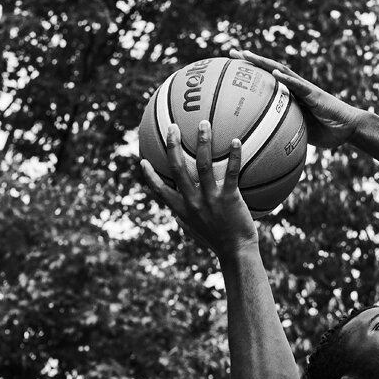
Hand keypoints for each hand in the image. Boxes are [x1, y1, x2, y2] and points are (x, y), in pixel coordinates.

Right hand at [139, 122, 257, 255]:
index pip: (160, 190)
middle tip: (172, 127)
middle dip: (172, 145)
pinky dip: (234, 155)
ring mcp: (210, 198)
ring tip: (204, 124)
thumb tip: (181, 211)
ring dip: (203, 142)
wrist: (236, 254)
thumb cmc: (218, 242)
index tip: (142, 160)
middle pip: (177, 168)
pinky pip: (232, 172)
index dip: (150, 175)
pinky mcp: (229, 198)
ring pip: (203, 164)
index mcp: (182, 209)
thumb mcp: (196, 231)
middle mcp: (193, 201)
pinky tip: (236, 141)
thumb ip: (187, 217)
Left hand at [231, 48, 366, 147]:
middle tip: (231, 52)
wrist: (349, 128)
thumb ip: (287, 131)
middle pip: (269, 69)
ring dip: (263, 63)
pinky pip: (298, 86)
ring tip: (246, 55)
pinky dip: (285, 79)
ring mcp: (305, 89)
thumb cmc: (328, 132)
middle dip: (250, 61)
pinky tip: (273, 72)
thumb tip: (269, 143)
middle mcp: (295, 88)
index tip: (233, 69)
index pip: (268, 81)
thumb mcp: (301, 133)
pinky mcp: (314, 94)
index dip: (251, 74)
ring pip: (281, 71)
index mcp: (291, 96)